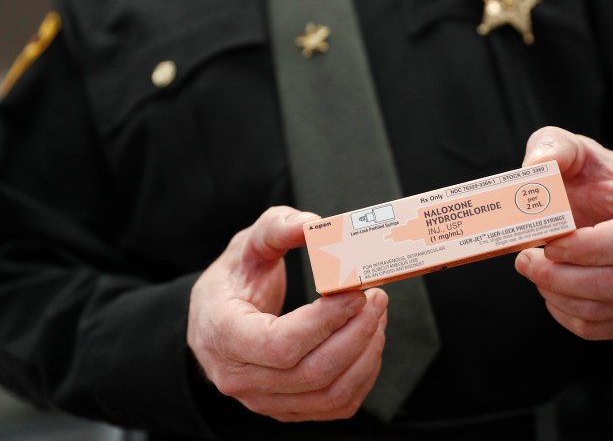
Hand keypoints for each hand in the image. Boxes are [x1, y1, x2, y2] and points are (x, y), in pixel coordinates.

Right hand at [187, 206, 387, 420]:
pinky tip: (368, 341)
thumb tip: (313, 224)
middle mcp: (238, 378)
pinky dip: (362, 375)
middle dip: (356, 334)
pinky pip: (335, 405)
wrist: (215, 321)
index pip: (280, 345)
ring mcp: (263, 400)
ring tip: (377, 317)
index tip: (354, 292)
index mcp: (222, 336)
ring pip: (330, 395)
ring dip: (366, 355)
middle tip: (376, 299)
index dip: (326, 321)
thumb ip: (276, 228)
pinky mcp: (287, 408)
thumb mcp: (246, 246)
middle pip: (312, 373)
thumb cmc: (232, 282)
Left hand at [514, 127, 612, 339]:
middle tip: (525, 260)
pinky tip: (551, 292)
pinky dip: (569, 316)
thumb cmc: (604, 178)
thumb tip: (535, 168)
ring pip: (612, 309)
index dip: (591, 248)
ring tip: (534, 271)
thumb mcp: (580, 150)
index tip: (551, 243)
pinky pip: (606, 329)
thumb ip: (555, 147)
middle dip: (563, 277)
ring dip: (560, 296)